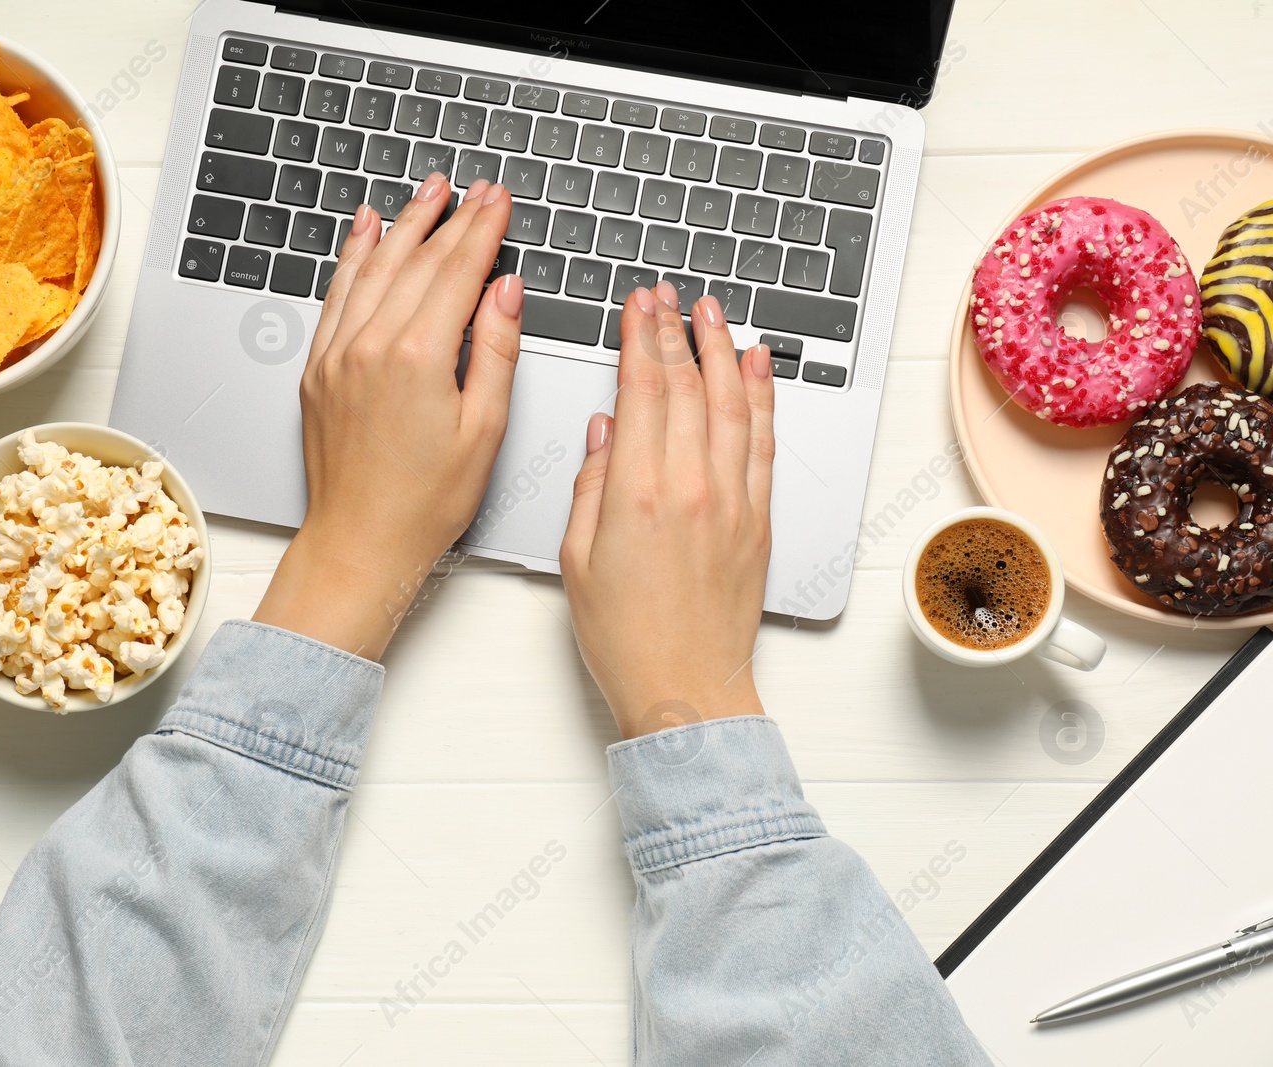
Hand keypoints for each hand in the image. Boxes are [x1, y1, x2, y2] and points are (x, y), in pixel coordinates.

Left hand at [253, 175, 521, 658]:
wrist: (360, 541)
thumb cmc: (424, 502)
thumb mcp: (484, 429)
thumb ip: (496, 350)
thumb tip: (505, 292)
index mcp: (418, 357)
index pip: (458, 272)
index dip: (483, 230)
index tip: (499, 201)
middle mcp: (371, 345)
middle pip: (418, 262)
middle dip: (452, 219)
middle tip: (476, 189)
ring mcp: (338, 354)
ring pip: (374, 268)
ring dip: (404, 224)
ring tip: (428, 191)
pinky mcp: (318, 368)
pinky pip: (336, 295)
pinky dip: (353, 257)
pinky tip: (365, 231)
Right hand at [560, 281, 775, 738]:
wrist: (686, 688)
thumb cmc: (626, 637)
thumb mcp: (577, 559)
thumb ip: (590, 486)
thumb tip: (604, 433)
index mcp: (637, 494)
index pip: (643, 392)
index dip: (641, 339)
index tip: (638, 307)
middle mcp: (691, 488)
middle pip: (687, 387)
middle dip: (674, 332)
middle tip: (667, 296)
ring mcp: (732, 501)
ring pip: (732, 404)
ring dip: (721, 350)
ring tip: (712, 313)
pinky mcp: (758, 519)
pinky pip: (764, 442)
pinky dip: (763, 397)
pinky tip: (757, 367)